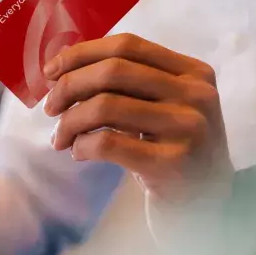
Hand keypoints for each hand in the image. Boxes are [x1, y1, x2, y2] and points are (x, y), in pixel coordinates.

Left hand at [43, 34, 232, 202]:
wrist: (207, 208)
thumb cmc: (173, 151)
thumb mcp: (164, 107)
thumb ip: (129, 83)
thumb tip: (64, 63)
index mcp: (194, 72)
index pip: (127, 46)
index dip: (82, 53)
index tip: (51, 71)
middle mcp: (196, 94)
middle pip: (113, 71)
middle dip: (70, 86)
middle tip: (49, 108)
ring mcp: (188, 128)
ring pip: (105, 106)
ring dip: (70, 121)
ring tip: (60, 137)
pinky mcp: (172, 164)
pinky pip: (108, 143)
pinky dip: (82, 145)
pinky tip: (78, 153)